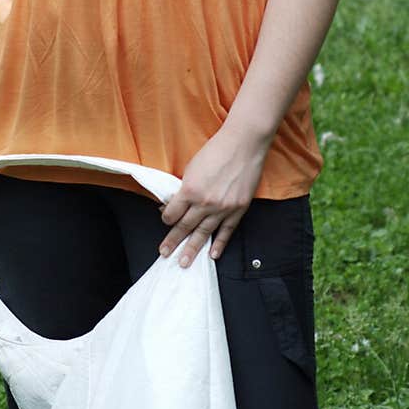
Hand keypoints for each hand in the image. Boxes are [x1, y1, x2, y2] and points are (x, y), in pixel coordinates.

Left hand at [158, 123, 270, 267]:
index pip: (172, 214)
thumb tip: (175, 204)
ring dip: (192, 249)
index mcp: (190, 190)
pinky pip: (226, 232)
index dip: (166, 218)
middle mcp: (205, 203)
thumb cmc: (215, 152)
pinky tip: (212, 255)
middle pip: (185, 227)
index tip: (165, 220)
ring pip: (204, 234)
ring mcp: (223, 208)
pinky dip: (219, 244)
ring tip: (184, 263)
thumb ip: (183, 188)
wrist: (243, 145)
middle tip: (165, 254)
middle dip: (173, 242)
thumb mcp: (191, 168)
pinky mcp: (238, 210)